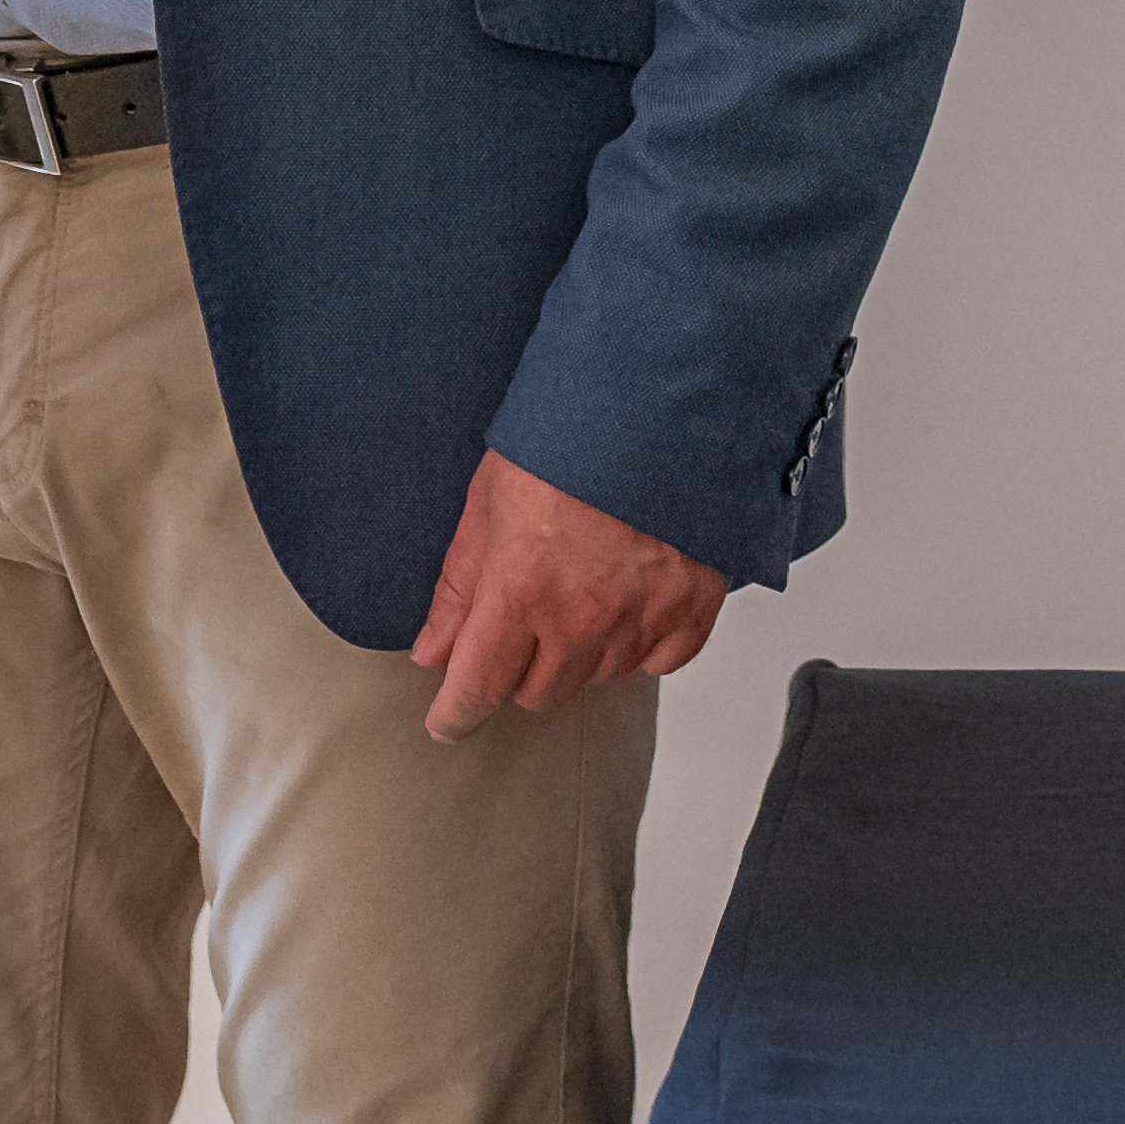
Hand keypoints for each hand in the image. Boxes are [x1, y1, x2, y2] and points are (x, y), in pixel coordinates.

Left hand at [408, 448, 725, 741]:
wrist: (659, 402)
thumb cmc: (570, 439)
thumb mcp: (490, 501)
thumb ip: (459, 587)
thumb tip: (432, 652)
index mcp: (520, 589)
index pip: (478, 687)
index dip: (455, 714)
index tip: (447, 722)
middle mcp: (582, 617)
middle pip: (536, 693)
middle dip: (517, 669)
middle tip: (523, 619)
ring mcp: (642, 617)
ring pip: (595, 681)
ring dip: (578, 654)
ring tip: (581, 590)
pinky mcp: (692, 609)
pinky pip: (656, 664)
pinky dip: (639, 646)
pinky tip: (628, 603)